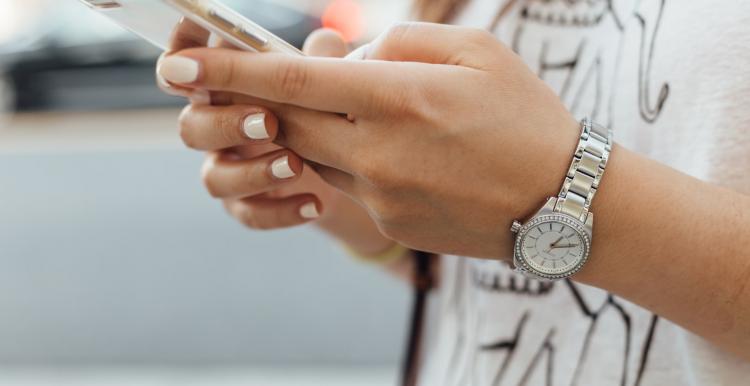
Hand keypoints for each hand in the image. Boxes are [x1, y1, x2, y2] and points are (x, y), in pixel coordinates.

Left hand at [157, 22, 581, 259]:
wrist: (564, 203)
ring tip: (374, 112)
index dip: (229, 70)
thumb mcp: (476, 52)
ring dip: (321, 127)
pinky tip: (404, 153)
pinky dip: (356, 158)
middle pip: (288, 120)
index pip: (293, 80)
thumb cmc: (526, 117)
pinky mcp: (389, 222)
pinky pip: (348, 183)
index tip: (178, 66)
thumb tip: (342, 54)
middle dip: (266, 99)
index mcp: (399, 98)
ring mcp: (381, 194)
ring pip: (315, 152)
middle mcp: (379, 151)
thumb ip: (399, 42)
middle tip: (265, 81)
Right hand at [158, 24, 393, 256]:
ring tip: (296, 165)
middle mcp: (216, 127)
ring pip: (214, 178)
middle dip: (226, 124)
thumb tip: (327, 42)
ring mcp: (228, 169)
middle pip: (192, 127)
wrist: (345, 167)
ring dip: (252, 172)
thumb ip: (320, 60)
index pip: (184, 70)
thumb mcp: (325, 81)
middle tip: (269, 122)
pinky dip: (281, 211)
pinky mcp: (246, 204)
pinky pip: (249, 214)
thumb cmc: (322, 108)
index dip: (179, 62)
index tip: (192, 63)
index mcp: (223, 86)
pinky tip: (315, 203)